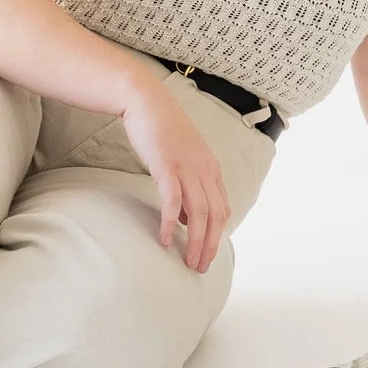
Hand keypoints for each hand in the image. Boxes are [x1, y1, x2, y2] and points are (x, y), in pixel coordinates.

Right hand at [118, 86, 231, 273]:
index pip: (222, 208)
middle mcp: (205, 169)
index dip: (217, 234)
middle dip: (210, 245)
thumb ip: (187, 186)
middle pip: (216, 216)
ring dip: (195, 241)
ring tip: (189, 262)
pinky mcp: (167, 165)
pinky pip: (173, 201)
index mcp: (211, 168)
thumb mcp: (180, 159)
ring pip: (199, 213)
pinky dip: (169, 222)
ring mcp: (188, 167)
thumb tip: (184, 218)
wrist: (145, 100)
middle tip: (200, 267)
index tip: (207, 252)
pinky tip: (164, 239)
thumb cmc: (160, 130)